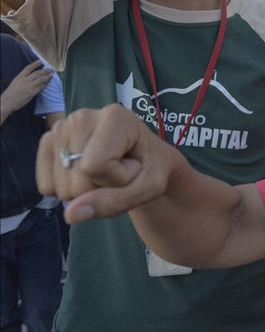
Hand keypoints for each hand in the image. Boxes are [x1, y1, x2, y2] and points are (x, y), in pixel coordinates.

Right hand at [1, 60, 51, 115]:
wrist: (7, 102)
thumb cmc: (10, 93)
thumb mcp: (15, 82)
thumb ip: (22, 79)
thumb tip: (31, 77)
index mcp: (19, 77)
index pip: (28, 68)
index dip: (35, 64)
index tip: (40, 61)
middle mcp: (24, 80)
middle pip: (37, 73)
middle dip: (45, 70)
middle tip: (51, 68)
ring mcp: (29, 86)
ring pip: (41, 79)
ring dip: (47, 76)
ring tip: (52, 74)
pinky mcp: (32, 93)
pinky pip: (41, 87)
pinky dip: (46, 84)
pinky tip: (49, 82)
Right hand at [36, 104, 183, 223]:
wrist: (144, 159)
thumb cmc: (151, 169)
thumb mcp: (149, 188)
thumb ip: (115, 202)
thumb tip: (70, 214)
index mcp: (115, 117)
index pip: (96, 166)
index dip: (118, 179)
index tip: (134, 166)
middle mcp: (82, 116)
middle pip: (77, 179)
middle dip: (102, 187)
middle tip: (120, 170)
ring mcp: (61, 128)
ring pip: (61, 187)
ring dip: (86, 189)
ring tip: (106, 169)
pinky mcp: (47, 142)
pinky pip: (47, 187)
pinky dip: (67, 190)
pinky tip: (86, 173)